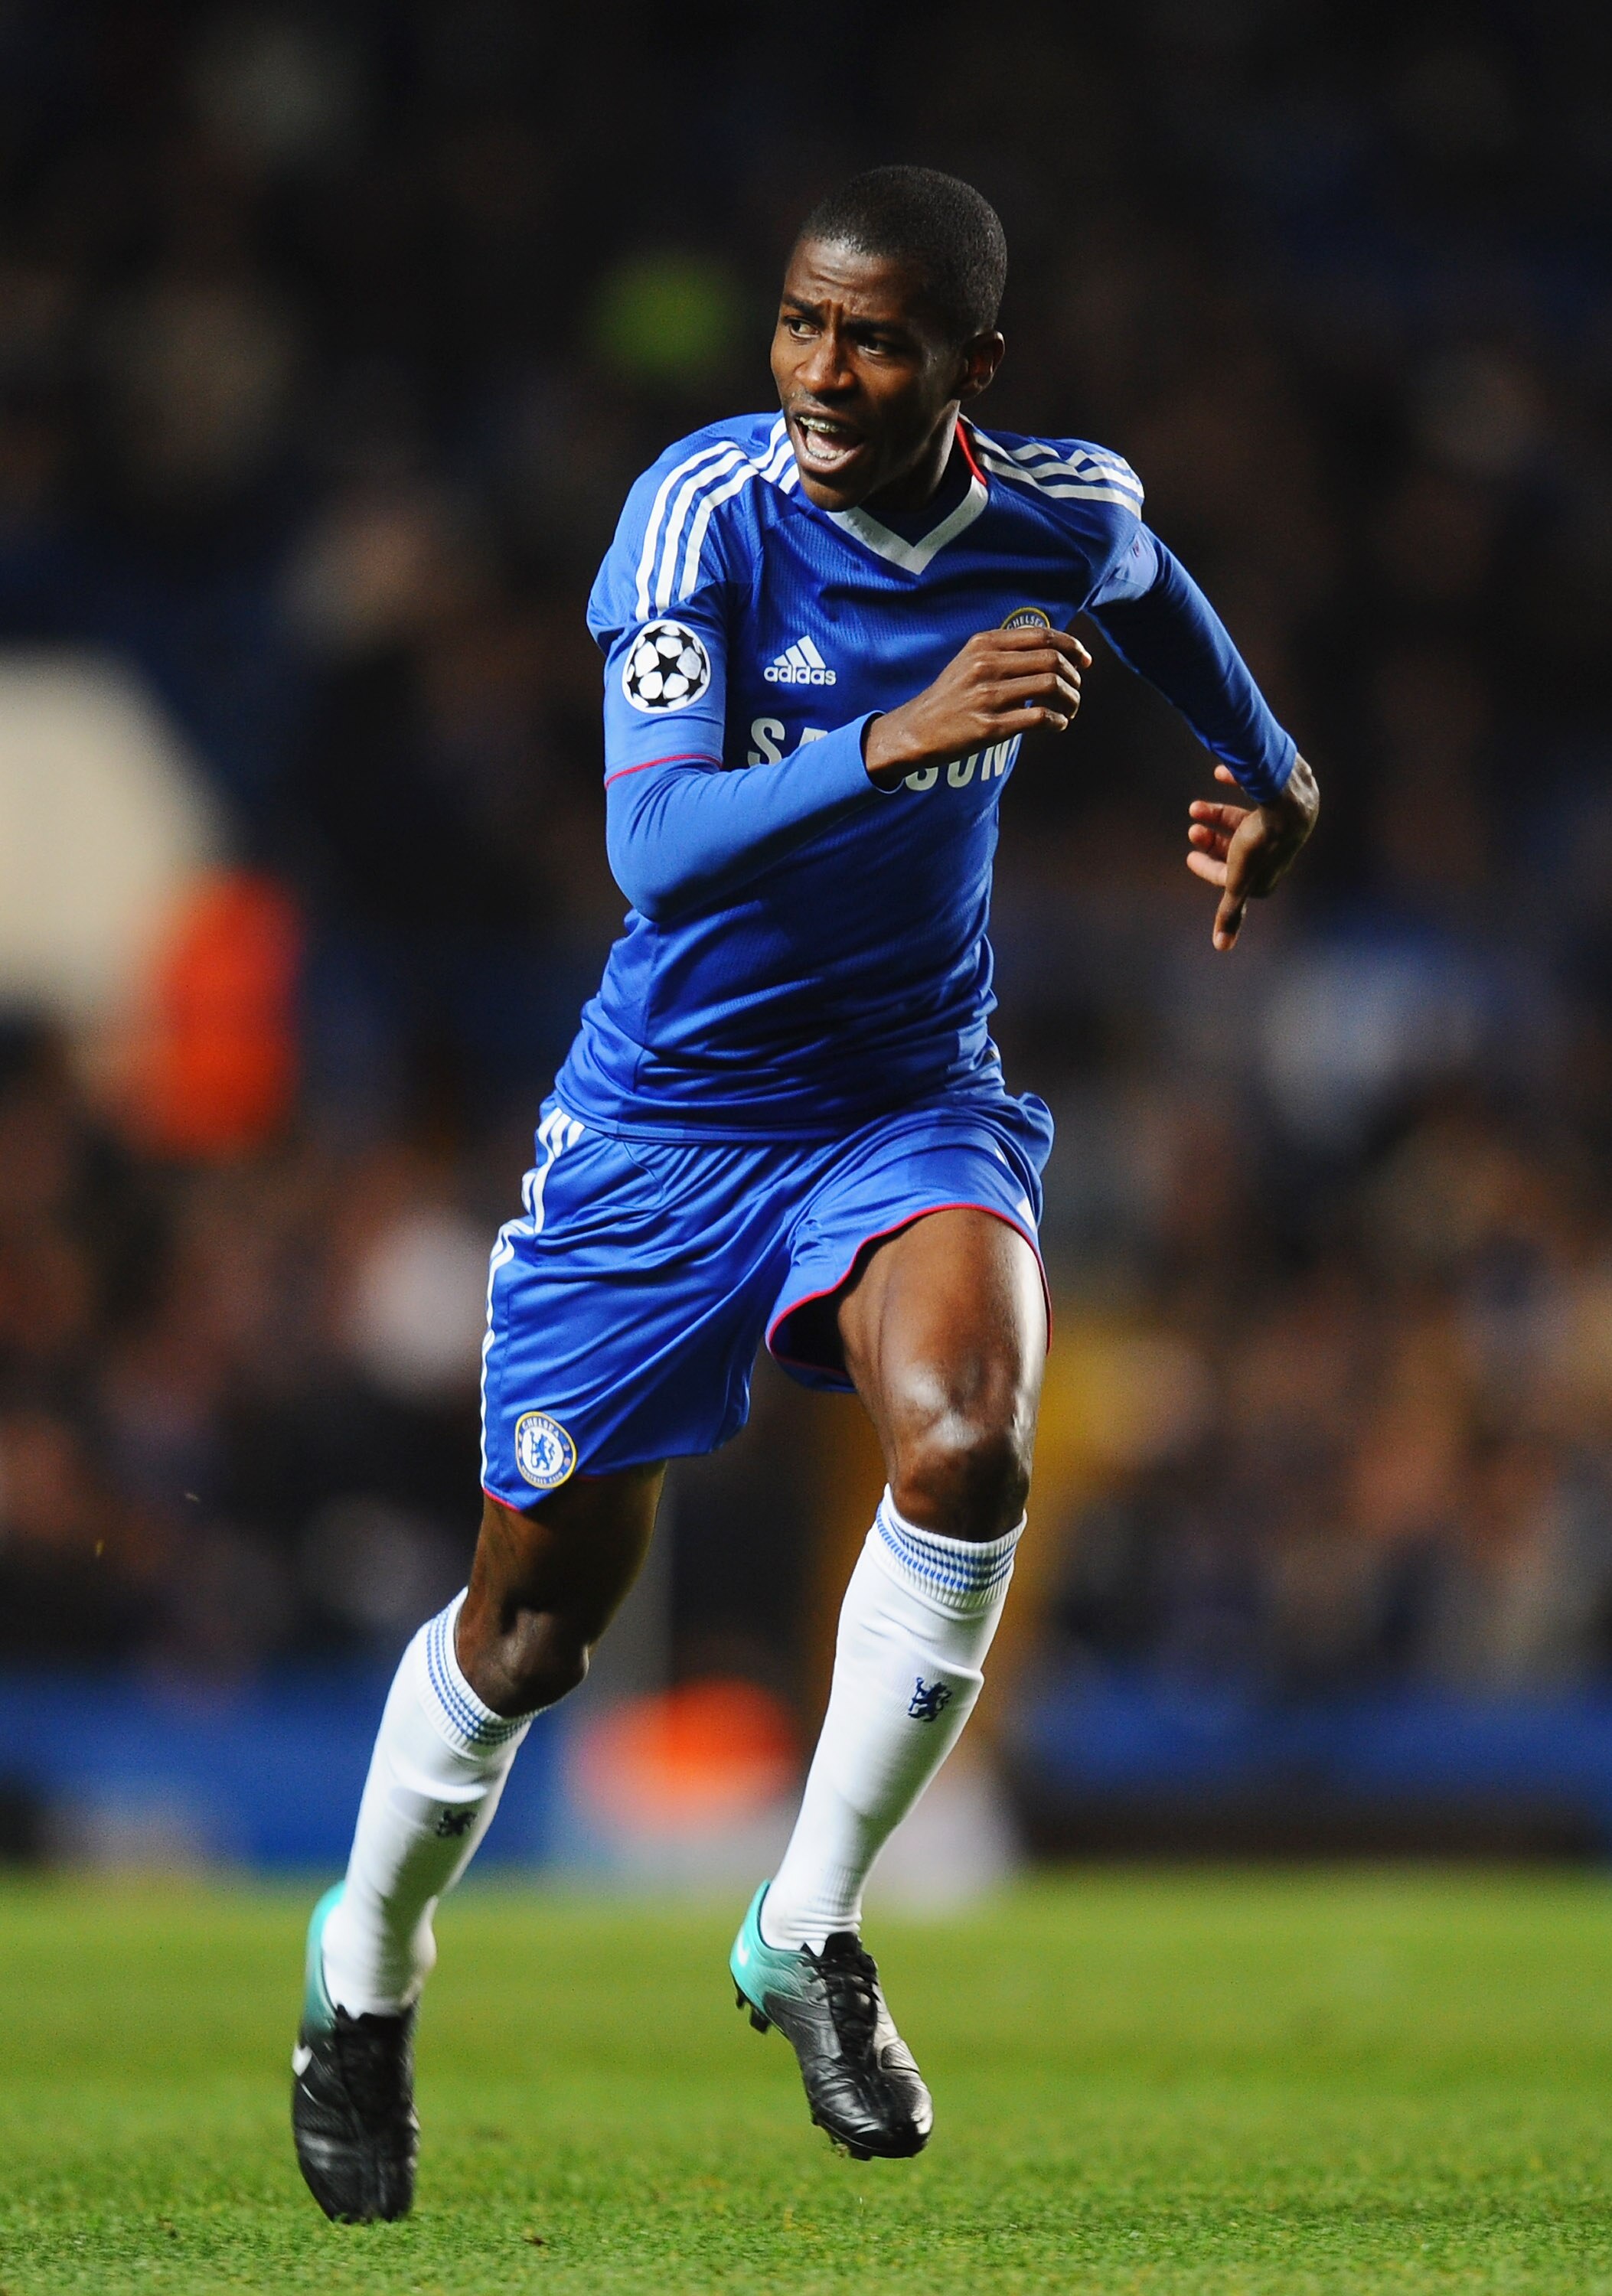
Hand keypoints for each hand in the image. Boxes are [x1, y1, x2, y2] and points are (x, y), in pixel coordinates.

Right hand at [863, 626, 1091, 786]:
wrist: (915, 730)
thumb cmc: (950, 697)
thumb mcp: (971, 660)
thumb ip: (1006, 651)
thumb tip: (1054, 650)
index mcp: (984, 644)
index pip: (1043, 636)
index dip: (1072, 646)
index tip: (1084, 661)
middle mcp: (986, 665)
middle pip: (1052, 660)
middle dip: (1074, 676)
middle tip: (1076, 690)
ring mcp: (987, 696)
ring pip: (1050, 686)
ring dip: (1071, 699)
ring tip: (1071, 709)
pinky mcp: (989, 727)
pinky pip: (1039, 718)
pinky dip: (1058, 721)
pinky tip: (1058, 724)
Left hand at [1186, 754, 1318, 951]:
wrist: (1285, 795)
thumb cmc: (1260, 839)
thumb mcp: (1238, 879)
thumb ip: (1230, 911)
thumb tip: (1221, 947)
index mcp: (1273, 868)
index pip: (1237, 874)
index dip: (1210, 869)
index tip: (1190, 857)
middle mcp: (1282, 844)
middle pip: (1240, 847)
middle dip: (1212, 840)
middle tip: (1191, 831)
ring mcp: (1286, 816)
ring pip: (1245, 818)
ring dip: (1216, 813)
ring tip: (1194, 807)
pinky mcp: (1287, 790)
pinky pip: (1258, 785)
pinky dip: (1236, 781)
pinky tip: (1220, 775)